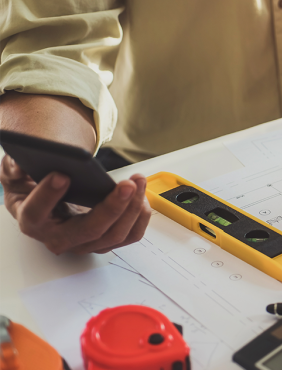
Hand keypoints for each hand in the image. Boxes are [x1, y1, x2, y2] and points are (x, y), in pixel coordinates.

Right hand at [1, 155, 151, 254]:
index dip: (47, 195)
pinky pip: (130, 235)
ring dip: (132, 208)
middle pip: (90, 230)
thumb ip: (14, 166)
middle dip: (113, 207)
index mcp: (32, 220)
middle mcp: (59, 238)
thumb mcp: (15, 171)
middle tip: (127, 185)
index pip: (36, 213)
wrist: (46, 199)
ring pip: (115, 234)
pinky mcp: (105, 240)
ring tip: (138, 181)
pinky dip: (140, 215)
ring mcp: (85, 243)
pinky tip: (141, 193)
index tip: (62, 175)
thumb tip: (21, 164)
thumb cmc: (33, 185)